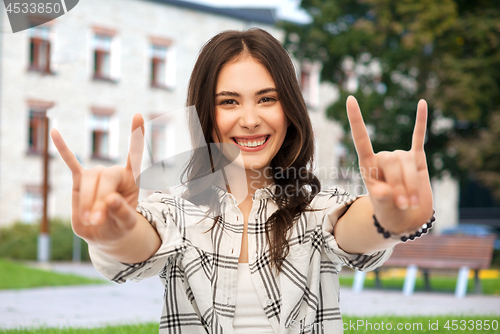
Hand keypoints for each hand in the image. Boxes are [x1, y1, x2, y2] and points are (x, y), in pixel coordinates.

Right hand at [50, 114, 144, 246]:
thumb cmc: (118, 226)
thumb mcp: (126, 224)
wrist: (103, 234)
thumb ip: (121, 212)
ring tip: (90, 220)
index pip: (135, 157)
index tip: (137, 116)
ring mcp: (97, 174)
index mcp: (132, 180)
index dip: (136, 137)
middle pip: (104, 177)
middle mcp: (114, 173)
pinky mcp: (80, 180)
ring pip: (87, 180)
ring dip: (86, 201)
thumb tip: (111, 198)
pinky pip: (71, 163)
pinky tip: (54, 133)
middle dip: (99, 199)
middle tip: (97, 220)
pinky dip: (63, 149)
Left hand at [346, 96, 432, 233]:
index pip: (361, 139)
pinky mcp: (417, 159)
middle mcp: (383, 157)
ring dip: (411, 185)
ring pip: (408, 163)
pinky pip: (419, 137)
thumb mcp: (383, 209)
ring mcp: (401, 157)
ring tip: (410, 203)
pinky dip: (421, 121)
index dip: (356, 119)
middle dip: (399, 185)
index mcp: (367, 165)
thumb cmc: (389, 213)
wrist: (407, 219)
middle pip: (392, 162)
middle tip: (402, 205)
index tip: (350, 98)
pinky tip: (422, 103)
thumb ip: (383, 199)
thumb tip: (386, 191)